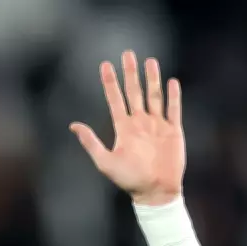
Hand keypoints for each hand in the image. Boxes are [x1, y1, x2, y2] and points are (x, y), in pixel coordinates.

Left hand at [70, 50, 184, 205]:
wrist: (154, 191)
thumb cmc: (128, 180)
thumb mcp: (105, 161)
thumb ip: (90, 142)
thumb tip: (73, 125)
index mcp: (123, 128)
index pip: (115, 99)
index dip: (110, 82)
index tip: (105, 65)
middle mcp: (139, 123)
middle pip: (134, 92)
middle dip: (130, 73)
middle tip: (127, 53)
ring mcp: (157, 126)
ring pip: (154, 96)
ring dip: (152, 79)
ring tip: (149, 61)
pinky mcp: (173, 131)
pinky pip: (174, 109)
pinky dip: (173, 96)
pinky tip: (171, 82)